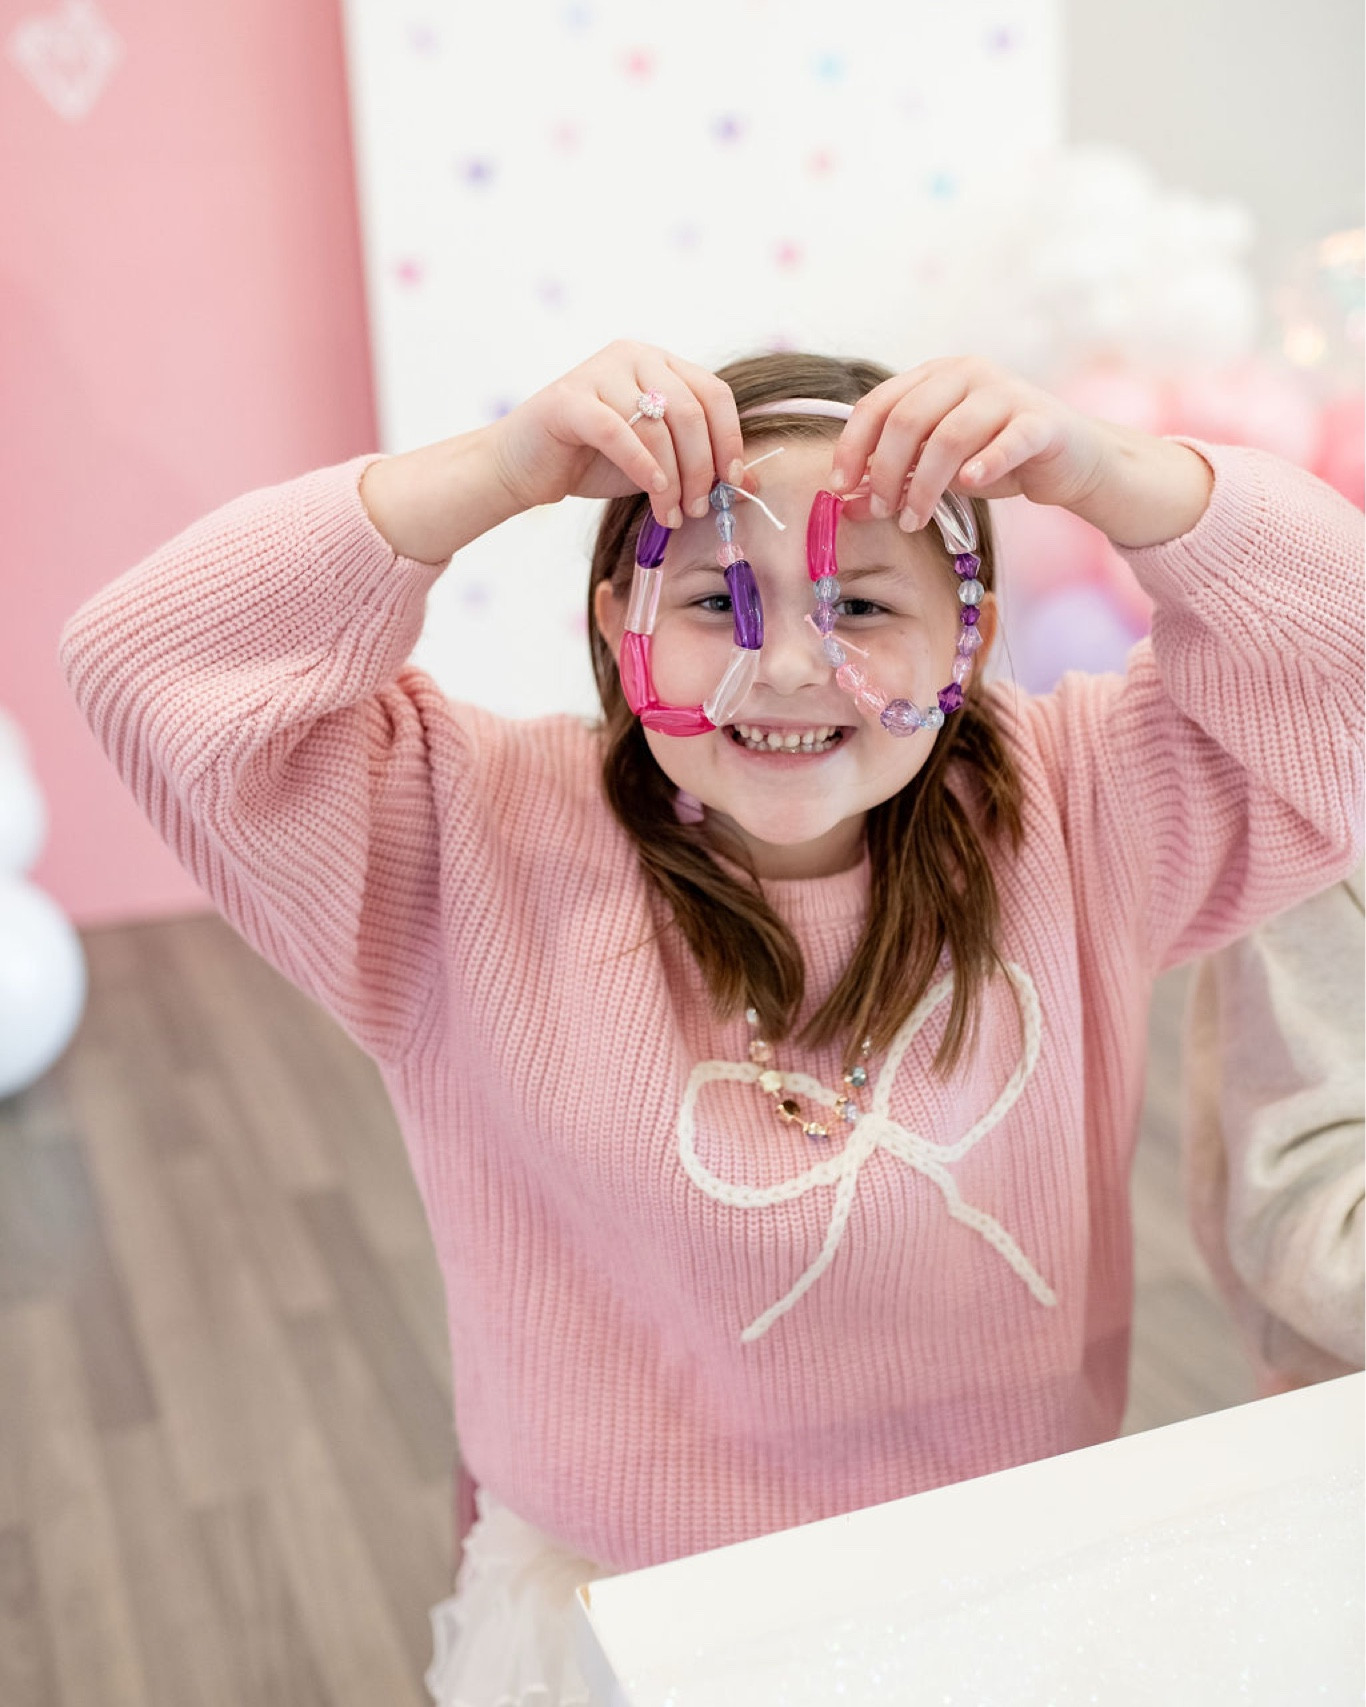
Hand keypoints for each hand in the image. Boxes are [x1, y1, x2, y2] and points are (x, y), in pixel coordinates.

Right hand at [486, 341, 750, 527]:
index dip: (730, 439)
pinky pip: (619, 432)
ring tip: (670, 514)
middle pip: (690, 410)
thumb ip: (700, 466)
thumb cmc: (592, 462)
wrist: (524, 467)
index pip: (713, 393)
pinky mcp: (568, 398)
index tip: (732, 482)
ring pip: (657, 425)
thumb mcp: (659, 463)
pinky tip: (654, 491)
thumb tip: (752, 484)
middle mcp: (632, 355)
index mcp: (659, 362)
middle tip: (697, 508)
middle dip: (702, 468)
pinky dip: (642, 465)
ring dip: (672, 479)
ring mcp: (598, 371)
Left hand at [831, 357, 1212, 548]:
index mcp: (935, 377)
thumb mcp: (937, 472)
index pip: (878, 403)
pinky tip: (970, 486)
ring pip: (949, 435)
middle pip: (907, 418)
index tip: (839, 487)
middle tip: (882, 512)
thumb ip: (894, 481)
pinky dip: (984, 465)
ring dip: (923, 485)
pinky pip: (1007, 441)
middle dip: (885, 472)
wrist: (1072, 460)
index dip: (852, 446)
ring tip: (914, 519)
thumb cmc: (997, 460)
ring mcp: (1007, 393)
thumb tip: (845, 506)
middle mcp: (968, 374)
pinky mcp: (1042, 421)